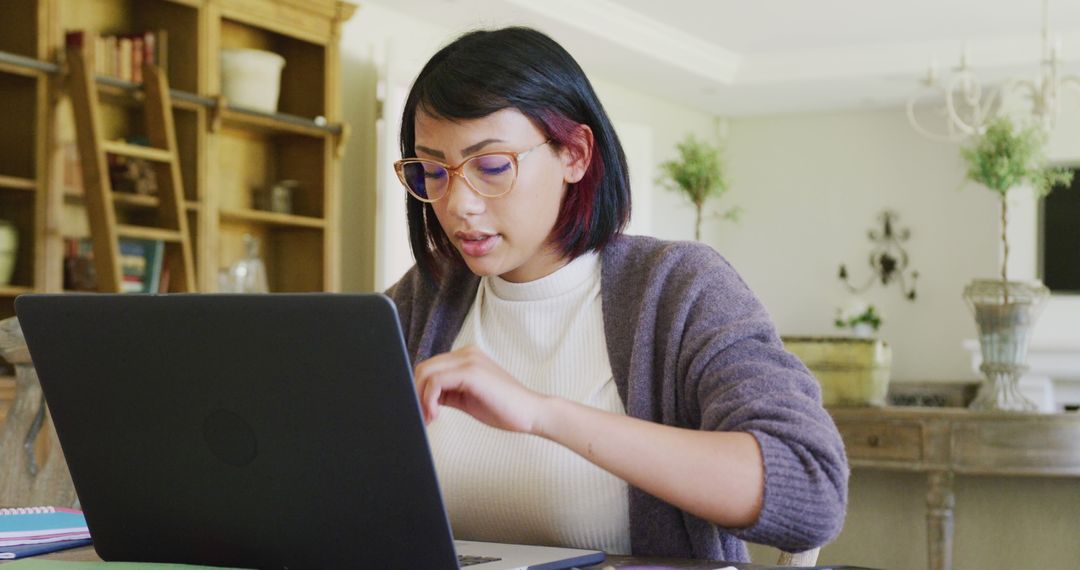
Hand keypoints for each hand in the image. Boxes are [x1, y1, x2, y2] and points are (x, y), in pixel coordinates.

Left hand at [413, 345, 549, 432]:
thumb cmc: (504, 408)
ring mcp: (469, 360)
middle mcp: (467, 353)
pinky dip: (429, 400)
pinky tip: (436, 414)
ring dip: (421, 398)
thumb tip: (422, 398)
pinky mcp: (471, 372)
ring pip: (426, 373)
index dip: (419, 389)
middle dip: (416, 394)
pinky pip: (436, 382)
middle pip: (424, 367)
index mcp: (467, 357)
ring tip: (429, 418)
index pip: (430, 367)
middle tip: (423, 417)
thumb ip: (446, 393)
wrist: (531, 413)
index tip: (421, 411)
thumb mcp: (467, 399)